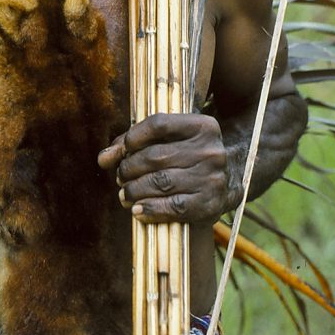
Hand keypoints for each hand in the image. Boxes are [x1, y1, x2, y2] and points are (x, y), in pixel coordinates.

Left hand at [98, 114, 237, 223]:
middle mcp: (211, 150)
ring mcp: (213, 178)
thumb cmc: (189, 156)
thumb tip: (103, 158)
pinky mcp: (211, 203)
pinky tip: (138, 210)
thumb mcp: (171, 140)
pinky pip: (174, 207)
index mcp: (203, 126)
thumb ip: (135, 143)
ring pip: (161, 182)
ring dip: (135, 190)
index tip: (121, 150)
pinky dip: (151, 209)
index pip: (159, 124)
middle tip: (119, 177)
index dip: (133, 136)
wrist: (231, 181)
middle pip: (156, 156)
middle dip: (129, 168)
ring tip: (125, 194)